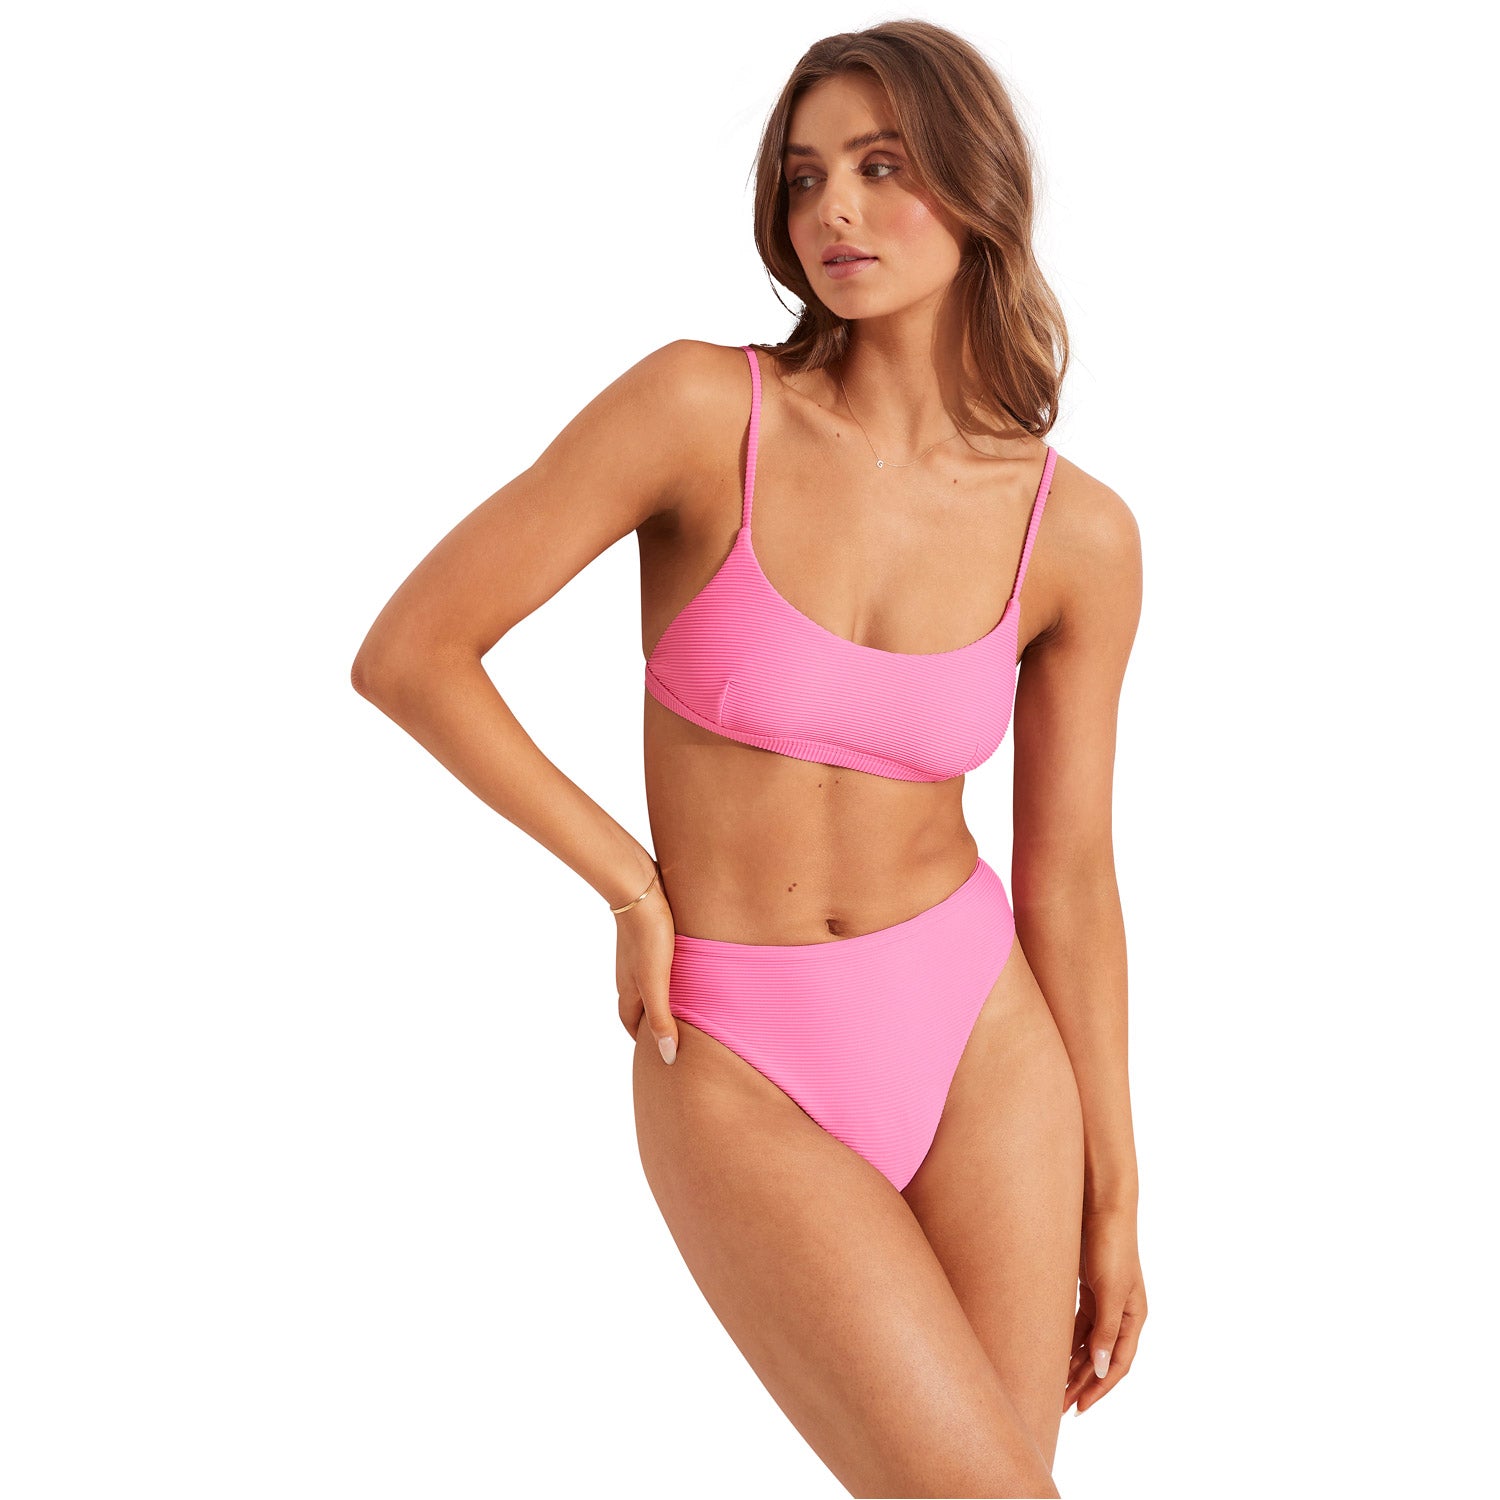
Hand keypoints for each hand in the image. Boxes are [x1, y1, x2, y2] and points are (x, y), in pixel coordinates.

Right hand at [613, 863, 679, 1064]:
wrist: (639, 888)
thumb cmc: (648, 936)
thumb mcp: (656, 983)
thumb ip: (661, 1019)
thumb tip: (667, 1057)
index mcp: (628, 990)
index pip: (631, 1023)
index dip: (644, 1039)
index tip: (661, 1052)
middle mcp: (629, 974)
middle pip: (640, 1004)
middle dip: (654, 1020)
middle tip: (676, 1031)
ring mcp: (638, 953)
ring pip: (649, 981)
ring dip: (664, 994)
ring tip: (687, 1002)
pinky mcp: (649, 935)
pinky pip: (658, 961)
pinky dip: (670, 972)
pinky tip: (688, 966)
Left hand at [1064, 1204, 1146, 1415]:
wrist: (1101, 1206)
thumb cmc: (1111, 1246)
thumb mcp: (1109, 1291)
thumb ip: (1106, 1330)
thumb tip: (1102, 1370)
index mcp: (1133, 1317)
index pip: (1118, 1364)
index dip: (1099, 1388)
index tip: (1079, 1408)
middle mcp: (1120, 1313)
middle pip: (1101, 1358)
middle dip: (1081, 1383)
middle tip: (1058, 1406)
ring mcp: (1104, 1301)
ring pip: (1088, 1343)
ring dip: (1072, 1365)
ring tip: (1051, 1386)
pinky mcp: (1088, 1287)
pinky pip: (1078, 1324)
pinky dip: (1067, 1341)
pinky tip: (1052, 1353)